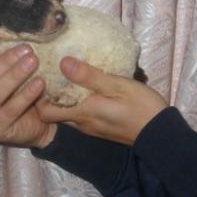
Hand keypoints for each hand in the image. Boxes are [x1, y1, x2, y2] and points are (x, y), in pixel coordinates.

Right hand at [0, 35, 56, 147]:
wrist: (39, 124)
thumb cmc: (21, 93)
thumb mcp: (10, 70)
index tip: (10, 36)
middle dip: (4, 62)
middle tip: (28, 50)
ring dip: (15, 76)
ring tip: (33, 62)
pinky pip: (9, 110)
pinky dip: (25, 95)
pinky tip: (39, 84)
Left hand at [37, 57, 166, 145]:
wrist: (160, 133)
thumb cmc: (141, 107)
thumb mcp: (117, 85)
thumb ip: (89, 76)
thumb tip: (62, 63)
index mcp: (82, 113)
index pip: (45, 112)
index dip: (36, 96)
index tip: (37, 76)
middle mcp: (81, 124)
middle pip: (53, 113)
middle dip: (46, 96)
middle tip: (46, 73)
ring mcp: (90, 128)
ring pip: (65, 114)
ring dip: (60, 99)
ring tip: (62, 76)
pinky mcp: (99, 127)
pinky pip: (78, 115)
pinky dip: (73, 103)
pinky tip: (81, 88)